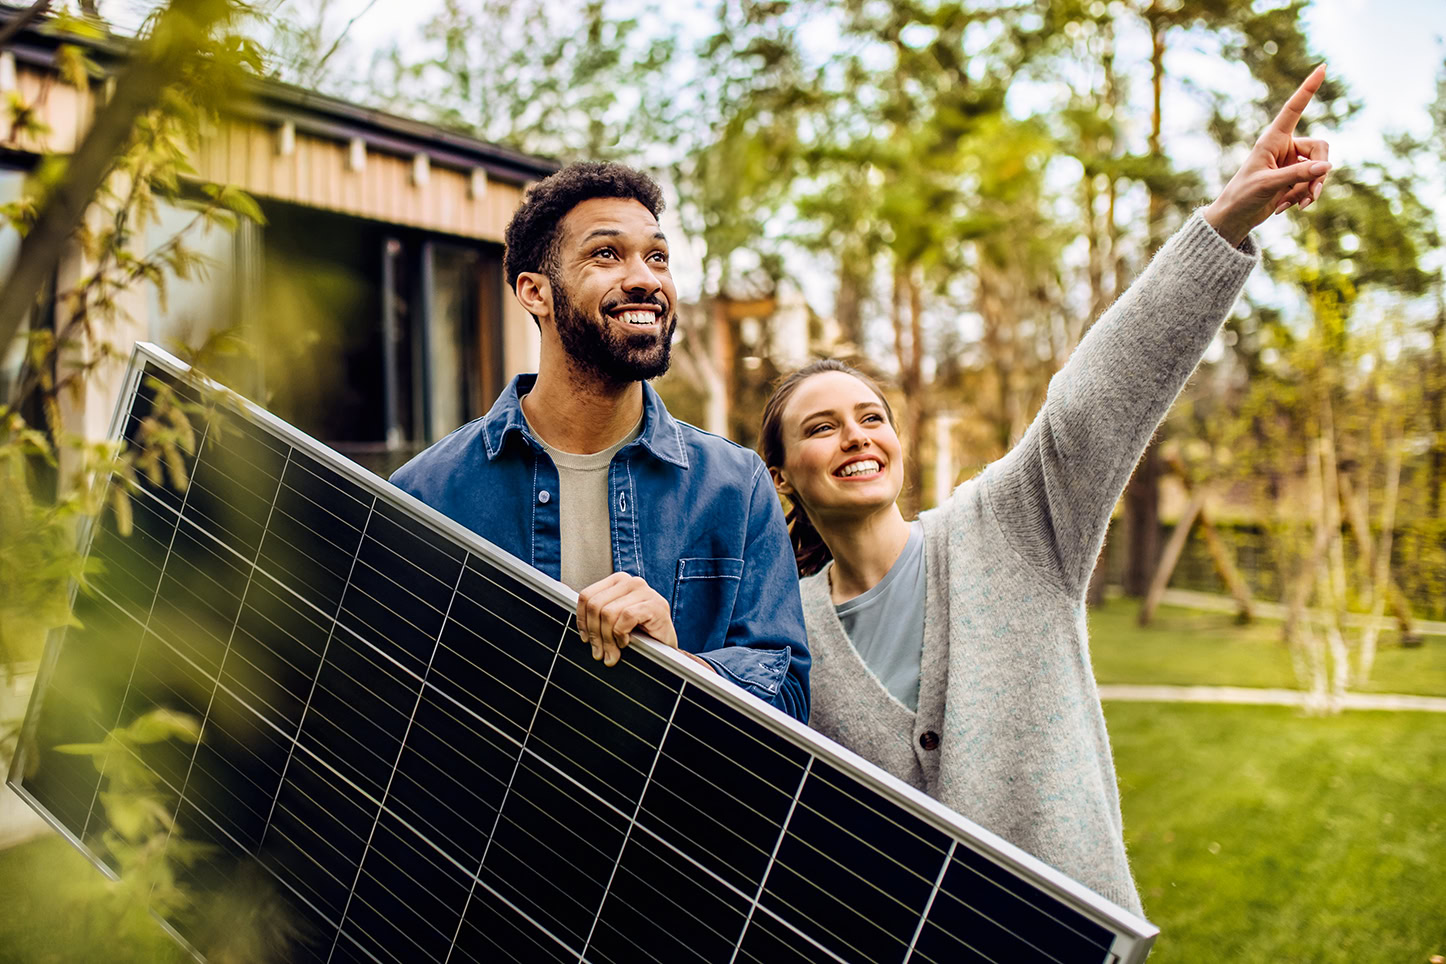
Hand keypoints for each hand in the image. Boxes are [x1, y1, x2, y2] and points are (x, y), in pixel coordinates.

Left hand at [575, 572, 676, 666]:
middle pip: (595, 605)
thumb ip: (598, 618)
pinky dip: (622, 634)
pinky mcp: (655, 605)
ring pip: (608, 613)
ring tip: (612, 653)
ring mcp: (645, 592)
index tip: (584, 638)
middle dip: (594, 633)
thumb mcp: (615, 622)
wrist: (668, 649)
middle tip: (599, 652)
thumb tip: (580, 629)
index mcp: (618, 582)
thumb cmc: (641, 635)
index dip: (581, 620)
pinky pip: (626, 617)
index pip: (587, 596)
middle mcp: (631, 582)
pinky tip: (627, 642)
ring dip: (607, 639)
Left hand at [1203, 65, 1331, 246]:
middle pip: (1320, 149)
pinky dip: (1303, 197)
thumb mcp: (1268, 184)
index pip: (1294, 108)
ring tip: (1294, 205)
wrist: (1235, 218)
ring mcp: (1291, 163)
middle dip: (1318, 172)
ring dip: (1309, 189)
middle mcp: (1285, 147)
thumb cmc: (1243, 196)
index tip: (1323, 67)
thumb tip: (1327, 167)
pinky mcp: (1294, 178)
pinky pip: (1312, 183)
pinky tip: (1285, 208)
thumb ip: (1297, 175)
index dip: (1308, 88)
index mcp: (1273, 139)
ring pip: (1318, 169)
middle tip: (1312, 193)